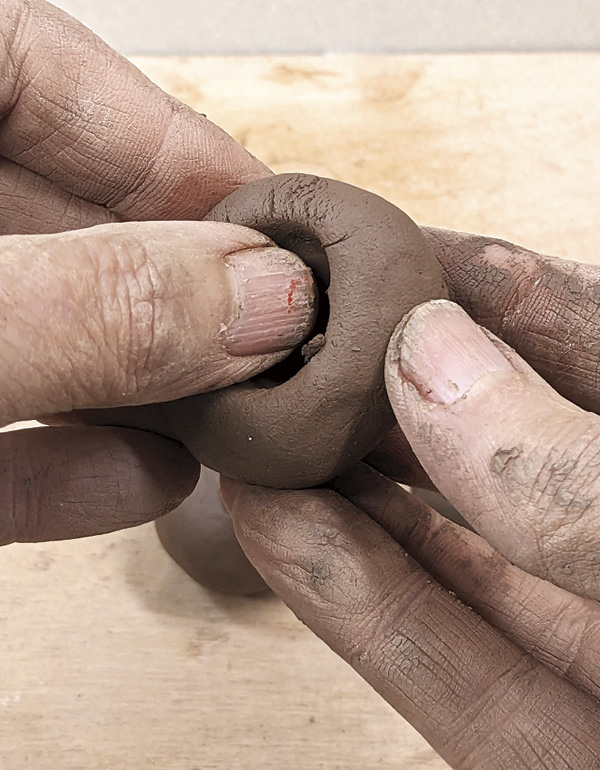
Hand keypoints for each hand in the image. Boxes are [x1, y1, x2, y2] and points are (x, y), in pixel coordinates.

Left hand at [0, 0, 315, 543]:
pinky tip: (142, 480)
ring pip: (33, 340)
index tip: (268, 204)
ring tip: (244, 407)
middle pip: (58, 225)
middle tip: (281, 325)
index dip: (161, 135)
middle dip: (177, 281)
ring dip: (140, 384)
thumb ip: (93, 305)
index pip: (30, 67)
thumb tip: (260, 303)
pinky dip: (60, 470)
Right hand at [223, 295, 599, 767]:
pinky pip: (444, 665)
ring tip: (270, 431)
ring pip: (459, 557)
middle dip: (405, 390)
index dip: (502, 297)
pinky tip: (281, 527)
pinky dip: (356, 599)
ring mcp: (597, 657)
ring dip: (351, 492)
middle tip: (319, 338)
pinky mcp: (544, 751)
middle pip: (506, 451)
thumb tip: (440, 357)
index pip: (594, 356)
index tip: (409, 255)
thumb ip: (566, 476)